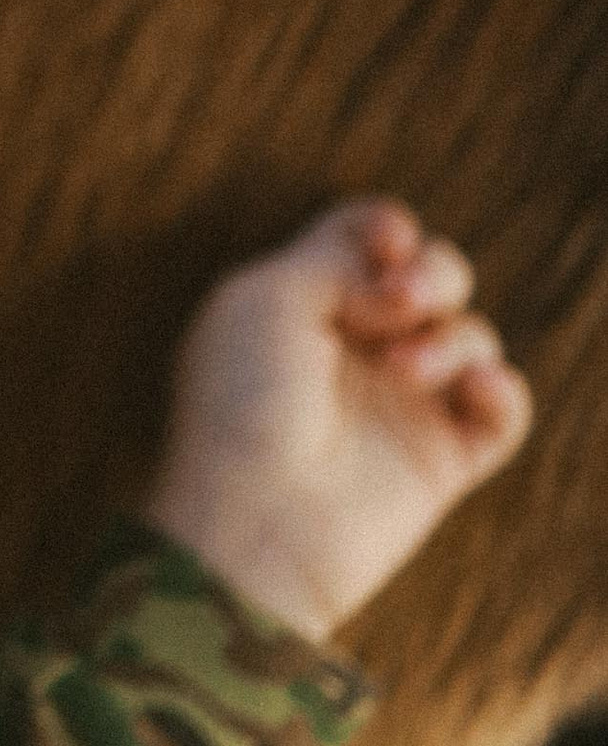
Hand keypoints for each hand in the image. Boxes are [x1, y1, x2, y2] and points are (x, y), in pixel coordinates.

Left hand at [147, 196, 531, 642]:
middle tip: (398, 302)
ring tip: (404, 370)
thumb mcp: (266, 298)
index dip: (386, 228)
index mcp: (302, 304)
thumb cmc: (242, 403)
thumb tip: (398, 266)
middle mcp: (355, 349)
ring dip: (450, 339)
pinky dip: (501, 392)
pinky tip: (473, 389)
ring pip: (471, 336)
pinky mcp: (441, 460)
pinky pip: (503, 411)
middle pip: (433, 277)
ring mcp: (401, 404)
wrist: (257, 518)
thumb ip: (338, 257)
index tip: (386, 240)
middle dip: (434, 272)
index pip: (364, 239)